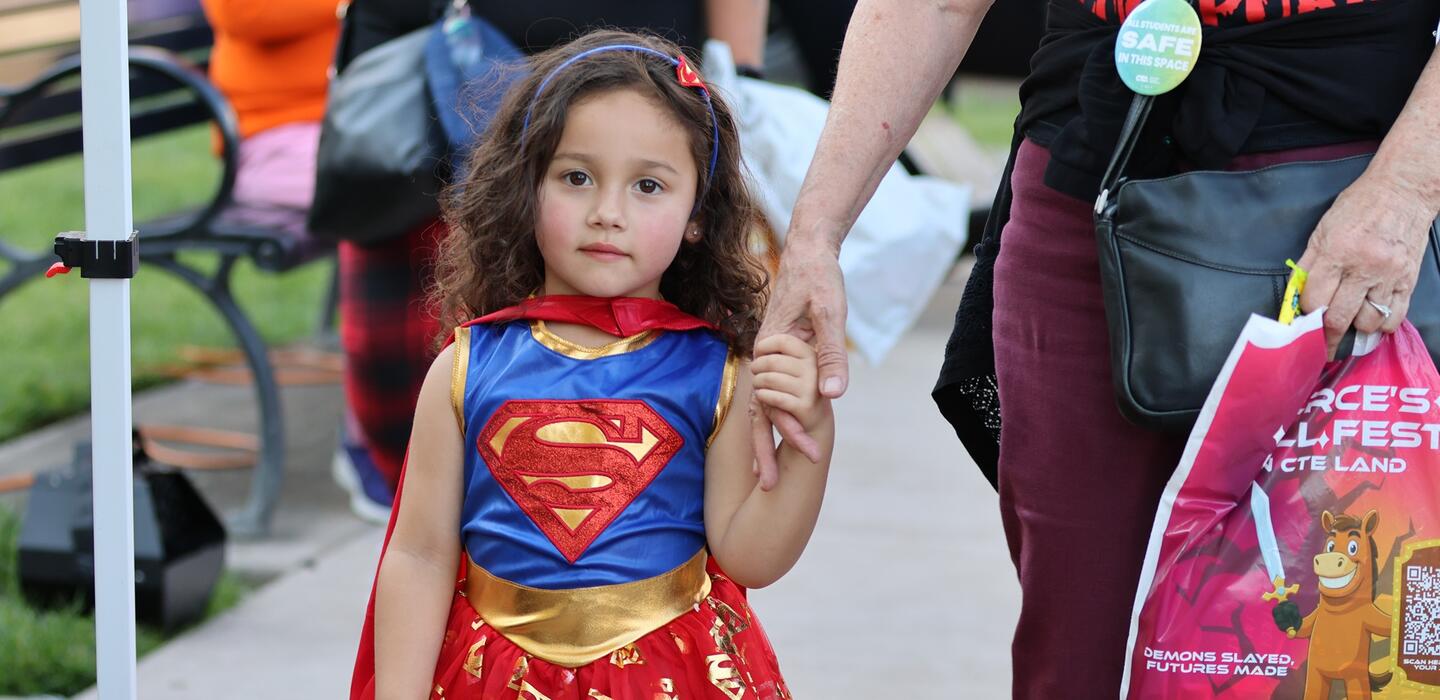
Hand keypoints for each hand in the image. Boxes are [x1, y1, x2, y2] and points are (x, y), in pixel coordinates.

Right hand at [750, 240, 846, 489]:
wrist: (808, 252)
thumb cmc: (819, 279)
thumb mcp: (830, 314)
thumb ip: (831, 355)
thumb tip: (832, 397)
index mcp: (770, 350)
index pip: (775, 404)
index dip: (789, 434)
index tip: (808, 458)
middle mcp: (762, 359)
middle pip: (758, 413)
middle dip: (766, 450)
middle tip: (772, 487)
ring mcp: (766, 359)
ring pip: (760, 407)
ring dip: (767, 439)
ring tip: (769, 473)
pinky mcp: (775, 357)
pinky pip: (769, 394)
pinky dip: (772, 418)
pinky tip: (780, 437)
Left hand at [752, 335, 830, 435]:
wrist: (816, 421)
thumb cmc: (799, 391)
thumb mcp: (796, 368)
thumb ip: (782, 355)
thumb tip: (758, 348)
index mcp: (812, 355)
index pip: (783, 341)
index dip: (764, 346)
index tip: (758, 355)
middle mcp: (814, 369)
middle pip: (772, 361)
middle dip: (757, 367)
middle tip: (755, 374)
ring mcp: (811, 387)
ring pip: (770, 379)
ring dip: (757, 382)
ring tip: (758, 386)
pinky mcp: (805, 406)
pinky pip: (774, 397)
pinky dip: (763, 396)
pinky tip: (762, 396)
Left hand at [1298, 172, 1433, 356]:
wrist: (1403, 190)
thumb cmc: (1358, 206)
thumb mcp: (1322, 230)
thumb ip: (1309, 264)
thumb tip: (1296, 295)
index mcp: (1337, 252)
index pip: (1315, 299)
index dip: (1306, 315)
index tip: (1303, 323)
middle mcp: (1363, 266)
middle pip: (1339, 317)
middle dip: (1326, 337)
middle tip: (1320, 348)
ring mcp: (1389, 275)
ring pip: (1368, 322)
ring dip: (1356, 330)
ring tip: (1349, 328)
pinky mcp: (1409, 279)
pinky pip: (1396, 316)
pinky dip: (1383, 326)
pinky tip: (1373, 322)